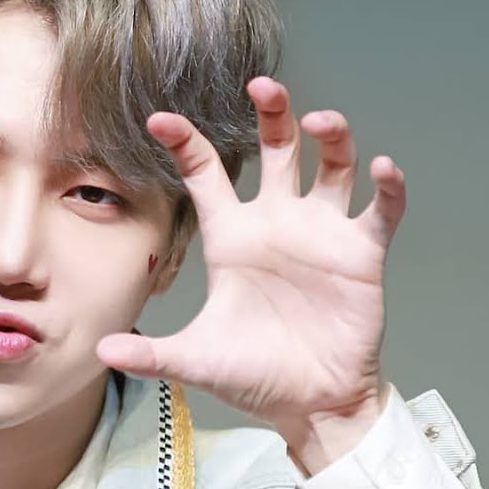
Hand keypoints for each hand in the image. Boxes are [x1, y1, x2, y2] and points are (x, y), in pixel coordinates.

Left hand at [97, 77, 405, 437]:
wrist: (308, 403)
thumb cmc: (253, 375)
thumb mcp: (196, 359)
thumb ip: (152, 353)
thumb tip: (102, 350)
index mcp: (232, 237)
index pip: (207, 175)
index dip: (186, 143)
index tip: (159, 118)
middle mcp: (277, 224)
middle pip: (277, 150)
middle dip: (271, 113)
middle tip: (262, 84)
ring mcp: (322, 235)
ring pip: (332, 166)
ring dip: (331, 138)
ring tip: (319, 121)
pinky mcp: (361, 255)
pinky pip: (381, 212)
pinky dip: (387, 189)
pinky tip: (383, 170)